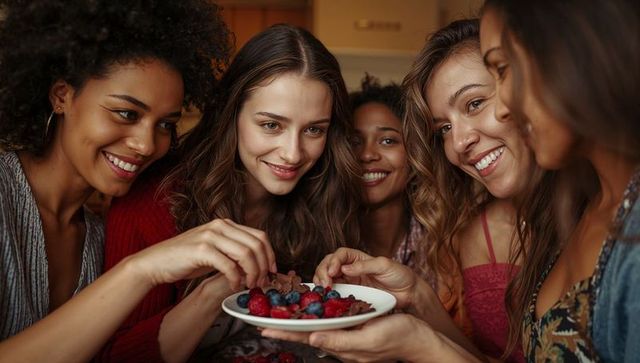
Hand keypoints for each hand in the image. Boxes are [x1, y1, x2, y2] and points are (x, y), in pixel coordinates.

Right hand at [128, 218, 276, 289]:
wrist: (156, 262)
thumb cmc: (186, 259)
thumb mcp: (214, 251)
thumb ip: (234, 253)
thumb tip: (258, 265)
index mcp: (226, 224)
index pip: (259, 236)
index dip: (270, 254)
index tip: (272, 271)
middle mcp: (220, 226)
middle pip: (256, 244)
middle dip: (264, 266)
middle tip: (261, 283)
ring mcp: (211, 236)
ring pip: (246, 253)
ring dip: (252, 273)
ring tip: (249, 285)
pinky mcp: (202, 249)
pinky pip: (229, 265)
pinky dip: (235, 278)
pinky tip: (234, 286)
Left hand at [262, 314, 440, 362]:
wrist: (421, 340)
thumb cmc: (399, 338)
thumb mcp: (369, 339)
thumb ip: (341, 341)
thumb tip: (313, 338)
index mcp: (342, 346)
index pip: (307, 338)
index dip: (285, 332)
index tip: (262, 328)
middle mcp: (342, 342)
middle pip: (308, 333)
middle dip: (286, 327)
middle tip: (262, 321)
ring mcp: (350, 337)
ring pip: (318, 328)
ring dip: (299, 322)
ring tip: (279, 316)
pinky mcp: (358, 330)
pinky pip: (332, 324)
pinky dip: (317, 317)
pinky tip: (311, 312)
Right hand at [313, 248, 417, 307]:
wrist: (409, 293)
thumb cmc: (400, 275)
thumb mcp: (384, 265)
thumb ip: (364, 266)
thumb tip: (344, 268)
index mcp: (358, 257)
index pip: (340, 254)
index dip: (333, 261)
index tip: (332, 272)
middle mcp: (351, 268)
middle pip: (329, 264)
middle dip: (322, 271)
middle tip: (324, 283)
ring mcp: (350, 282)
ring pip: (328, 277)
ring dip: (321, 282)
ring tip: (322, 289)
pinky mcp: (351, 295)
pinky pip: (335, 292)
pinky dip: (327, 294)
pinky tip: (326, 298)